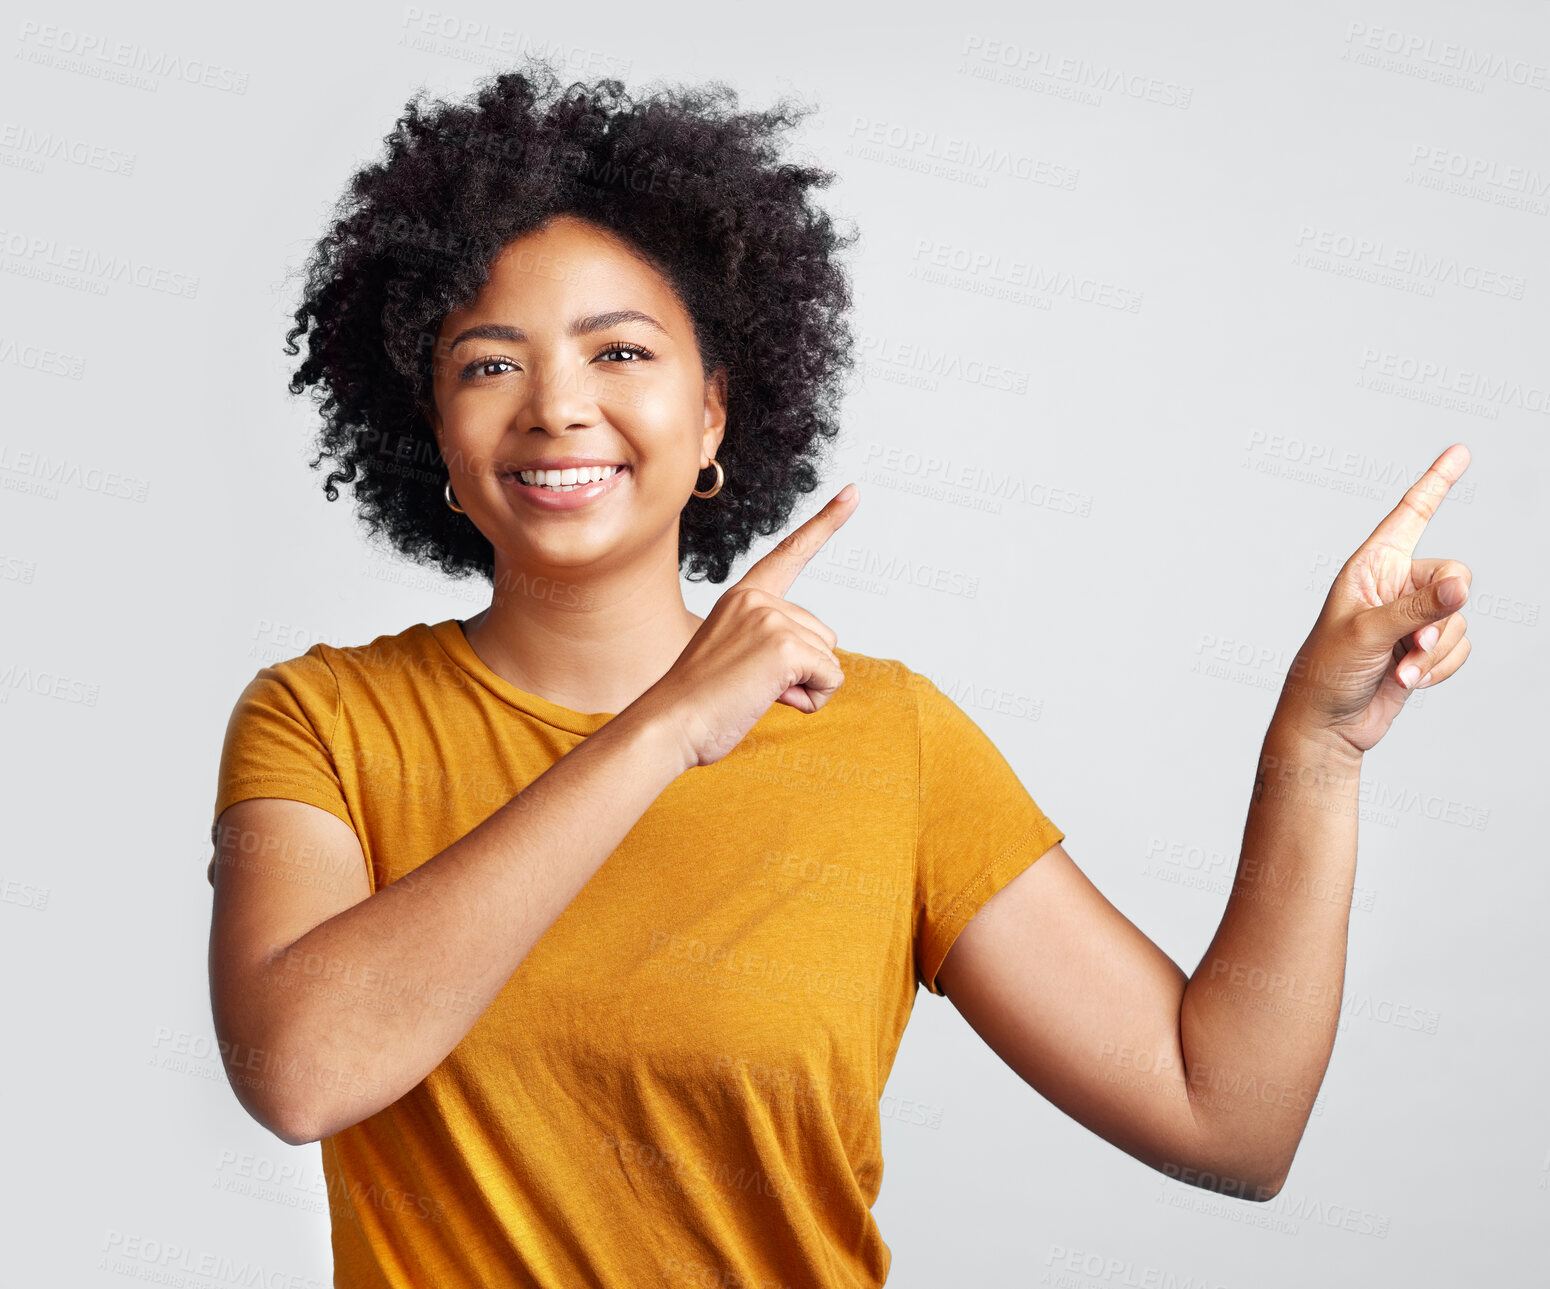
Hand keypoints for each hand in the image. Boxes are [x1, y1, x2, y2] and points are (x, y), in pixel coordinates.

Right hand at [643, 484, 859, 768]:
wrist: (668, 724)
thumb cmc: (698, 706)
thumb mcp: (734, 661)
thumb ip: (769, 648)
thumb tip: (821, 668)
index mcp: (742, 597)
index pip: (790, 554)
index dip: (826, 524)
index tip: (853, 492)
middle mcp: (757, 599)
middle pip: (823, 636)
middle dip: (802, 671)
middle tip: (750, 686)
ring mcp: (770, 618)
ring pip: (829, 660)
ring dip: (804, 688)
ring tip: (753, 694)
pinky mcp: (784, 644)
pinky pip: (830, 678)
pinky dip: (811, 700)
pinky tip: (769, 700)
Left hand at [1278, 444, 1473, 755]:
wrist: (1327, 724)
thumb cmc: (1327, 673)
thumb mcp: (1368, 635)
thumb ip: (1417, 609)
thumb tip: (1462, 587)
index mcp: (1371, 567)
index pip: (1410, 515)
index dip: (1436, 482)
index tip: (1459, 451)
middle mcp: (1394, 585)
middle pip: (1454, 579)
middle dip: (1441, 618)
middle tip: (1412, 646)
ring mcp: (1411, 617)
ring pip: (1460, 618)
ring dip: (1436, 652)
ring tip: (1401, 671)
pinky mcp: (1422, 647)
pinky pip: (1460, 647)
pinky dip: (1440, 668)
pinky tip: (1408, 682)